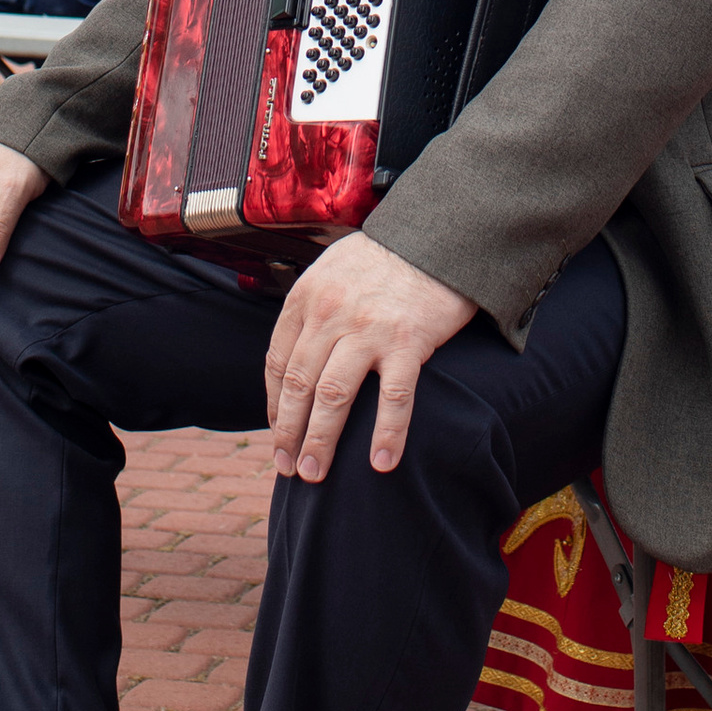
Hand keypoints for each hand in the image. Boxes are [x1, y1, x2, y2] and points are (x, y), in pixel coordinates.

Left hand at [264, 233, 475, 481]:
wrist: (437, 236)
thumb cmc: (385, 256)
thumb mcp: (332, 269)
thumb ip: (312, 308)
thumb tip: (297, 356)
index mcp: (307, 297)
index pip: (278, 361)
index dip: (274, 404)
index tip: (278, 431)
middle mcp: (330, 314)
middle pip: (299, 385)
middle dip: (288, 433)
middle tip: (287, 468)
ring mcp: (369, 329)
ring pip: (333, 397)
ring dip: (320, 441)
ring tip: (314, 474)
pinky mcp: (408, 341)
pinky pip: (393, 398)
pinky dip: (386, 434)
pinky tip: (382, 463)